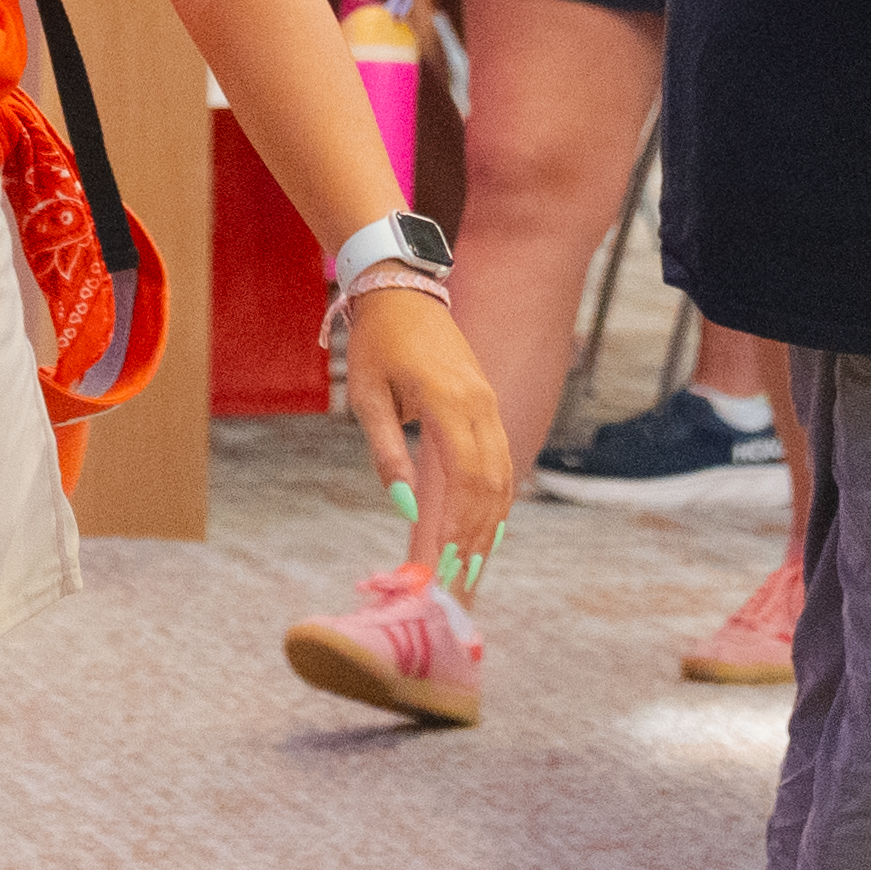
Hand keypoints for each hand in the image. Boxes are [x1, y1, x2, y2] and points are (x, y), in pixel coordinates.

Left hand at [346, 284, 520, 591]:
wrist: (401, 291)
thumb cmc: (377, 344)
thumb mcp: (367, 398)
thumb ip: (387, 453)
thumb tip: (403, 505)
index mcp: (450, 402)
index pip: (467, 477)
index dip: (461, 523)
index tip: (447, 561)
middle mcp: (480, 404)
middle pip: (492, 483)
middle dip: (478, 535)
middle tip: (462, 579)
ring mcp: (489, 403)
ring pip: (503, 474)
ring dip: (491, 522)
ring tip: (476, 564)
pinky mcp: (488, 404)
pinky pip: (501, 458)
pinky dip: (497, 498)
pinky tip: (489, 526)